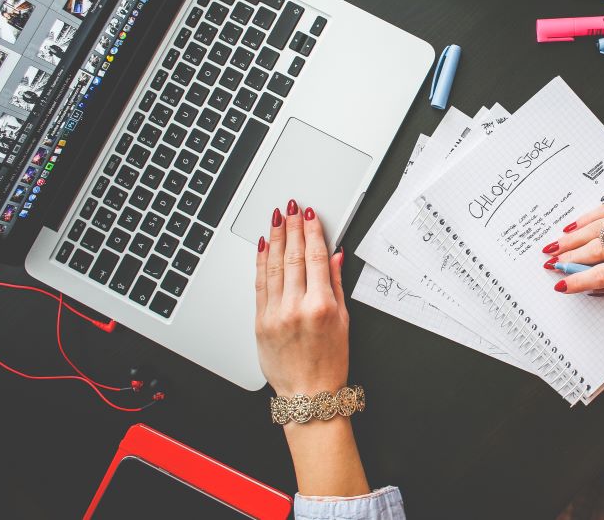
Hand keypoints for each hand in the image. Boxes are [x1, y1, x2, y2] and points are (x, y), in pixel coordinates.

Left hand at [254, 199, 347, 395]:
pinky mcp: (260, 321)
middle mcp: (296, 307)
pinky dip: (260, 262)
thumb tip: (335, 256)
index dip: (313, 232)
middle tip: (292, 208)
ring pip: (273, 266)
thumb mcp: (344, 321)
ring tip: (277, 218)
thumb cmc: (330, 362)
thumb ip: (337, 284)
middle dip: (292, 228)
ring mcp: (275, 314)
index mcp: (322, 306)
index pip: (315, 258)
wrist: (308, 395)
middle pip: (292, 257)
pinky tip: (262, 246)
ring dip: (274, 238)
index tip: (311, 215)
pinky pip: (259, 284)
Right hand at [545, 186, 603, 293]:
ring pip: (598, 226)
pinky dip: (588, 218)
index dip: (579, 280)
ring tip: (554, 246)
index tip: (562, 284)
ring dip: (572, 238)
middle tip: (551, 263)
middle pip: (597, 248)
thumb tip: (595, 286)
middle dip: (570, 258)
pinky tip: (573, 226)